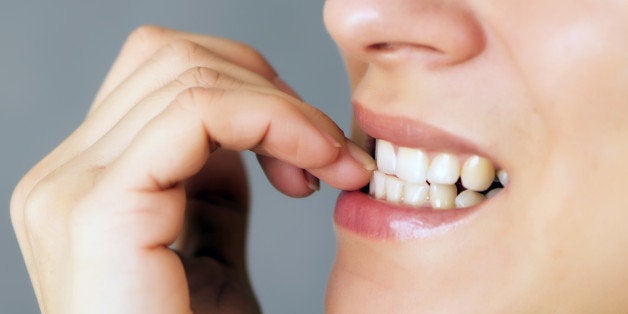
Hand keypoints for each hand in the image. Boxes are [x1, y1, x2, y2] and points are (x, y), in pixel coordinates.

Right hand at [10, 26, 373, 312]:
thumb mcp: (209, 246)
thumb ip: (212, 182)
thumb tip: (243, 124)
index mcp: (88, 181)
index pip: (163, 73)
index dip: (252, 90)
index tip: (314, 149)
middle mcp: (64, 176)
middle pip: (171, 57)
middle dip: (270, 89)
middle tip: (327, 150)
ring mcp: (71, 189)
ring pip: (187, 71)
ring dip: (284, 108)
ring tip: (329, 164)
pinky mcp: (98, 210)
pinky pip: (199, 113)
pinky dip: (275, 121)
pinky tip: (314, 167)